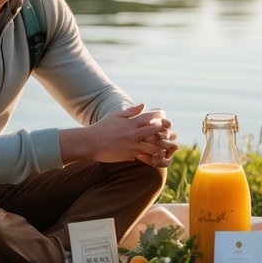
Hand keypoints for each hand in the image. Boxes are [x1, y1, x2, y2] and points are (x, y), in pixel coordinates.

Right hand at [60, 103, 176, 166]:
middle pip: (156, 131)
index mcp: (131, 122)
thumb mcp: (116, 116)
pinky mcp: (129, 155)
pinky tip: (158, 157)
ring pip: (154, 147)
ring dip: (162, 147)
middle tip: (172, 134)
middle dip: (165, 132)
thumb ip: (131, 111)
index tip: (166, 120)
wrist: (89, 142)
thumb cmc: (102, 128)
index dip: (161, 118)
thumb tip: (144, 105)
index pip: (151, 117)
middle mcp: (134, 133)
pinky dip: (153, 157)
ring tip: (167, 147)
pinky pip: (146, 157)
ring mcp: (132, 145)